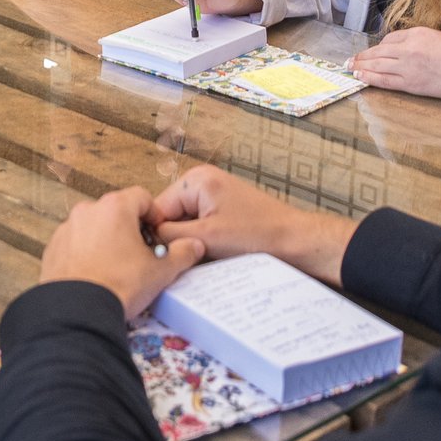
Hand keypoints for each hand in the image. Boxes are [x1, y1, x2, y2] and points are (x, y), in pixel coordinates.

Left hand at [39, 187, 206, 318]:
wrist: (78, 312)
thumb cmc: (120, 286)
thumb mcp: (160, 271)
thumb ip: (181, 254)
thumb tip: (194, 246)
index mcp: (115, 207)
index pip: (142, 197)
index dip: (154, 215)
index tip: (158, 236)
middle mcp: (88, 211)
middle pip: (117, 211)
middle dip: (131, 229)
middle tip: (142, 255)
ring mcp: (67, 228)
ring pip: (95, 227)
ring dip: (108, 240)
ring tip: (118, 268)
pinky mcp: (53, 248)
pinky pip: (76, 243)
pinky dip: (87, 253)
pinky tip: (97, 275)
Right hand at [149, 165, 354, 286]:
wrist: (297, 243)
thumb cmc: (257, 236)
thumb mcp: (205, 237)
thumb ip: (169, 236)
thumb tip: (144, 242)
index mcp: (195, 179)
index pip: (156, 209)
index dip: (157, 236)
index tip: (161, 258)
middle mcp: (202, 182)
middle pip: (169, 217)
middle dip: (175, 240)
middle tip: (185, 260)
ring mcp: (213, 197)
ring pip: (184, 227)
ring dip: (189, 244)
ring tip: (204, 257)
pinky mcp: (223, 213)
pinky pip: (199, 229)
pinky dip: (202, 244)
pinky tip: (213, 256)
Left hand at [352, 27, 440, 103]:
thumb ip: (422, 43)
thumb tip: (408, 50)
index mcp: (418, 34)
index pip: (390, 39)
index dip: (379, 47)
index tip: (372, 52)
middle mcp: (409, 48)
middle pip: (379, 51)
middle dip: (363, 56)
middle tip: (350, 59)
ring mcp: (408, 66)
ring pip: (377, 65)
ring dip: (361, 66)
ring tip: (350, 68)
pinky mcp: (411, 83)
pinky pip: (385, 80)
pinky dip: (370, 78)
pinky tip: (360, 76)